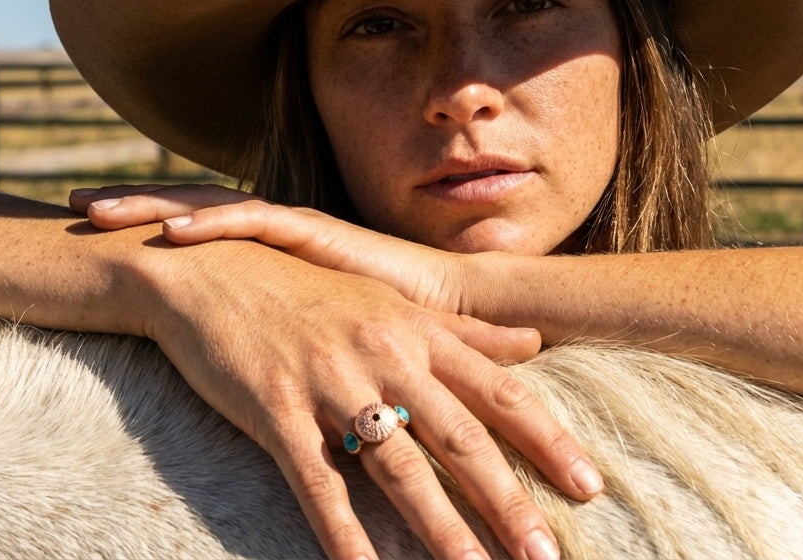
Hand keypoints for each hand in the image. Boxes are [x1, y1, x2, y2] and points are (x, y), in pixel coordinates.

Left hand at [71, 184, 462, 312]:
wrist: (456, 308)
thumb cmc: (391, 329)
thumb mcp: (311, 332)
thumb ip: (275, 332)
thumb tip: (233, 356)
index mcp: (272, 249)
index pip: (199, 224)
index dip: (146, 219)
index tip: (92, 225)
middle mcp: (277, 232)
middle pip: (190, 208)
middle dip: (131, 203)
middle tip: (73, 204)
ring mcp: (296, 230)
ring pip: (210, 207)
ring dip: (151, 207)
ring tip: (95, 212)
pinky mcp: (321, 236)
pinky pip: (256, 223)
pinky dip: (211, 225)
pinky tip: (170, 233)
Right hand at [135, 241, 601, 559]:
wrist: (212, 271)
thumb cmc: (306, 290)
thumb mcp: (391, 300)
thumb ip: (465, 330)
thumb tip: (534, 342)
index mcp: (417, 330)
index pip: (498, 393)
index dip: (547, 441)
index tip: (590, 487)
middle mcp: (385, 354)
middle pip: (459, 437)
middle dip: (507, 501)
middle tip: (546, 557)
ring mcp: (330, 381)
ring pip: (396, 466)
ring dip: (439, 529)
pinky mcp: (276, 408)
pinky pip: (316, 482)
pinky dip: (341, 533)